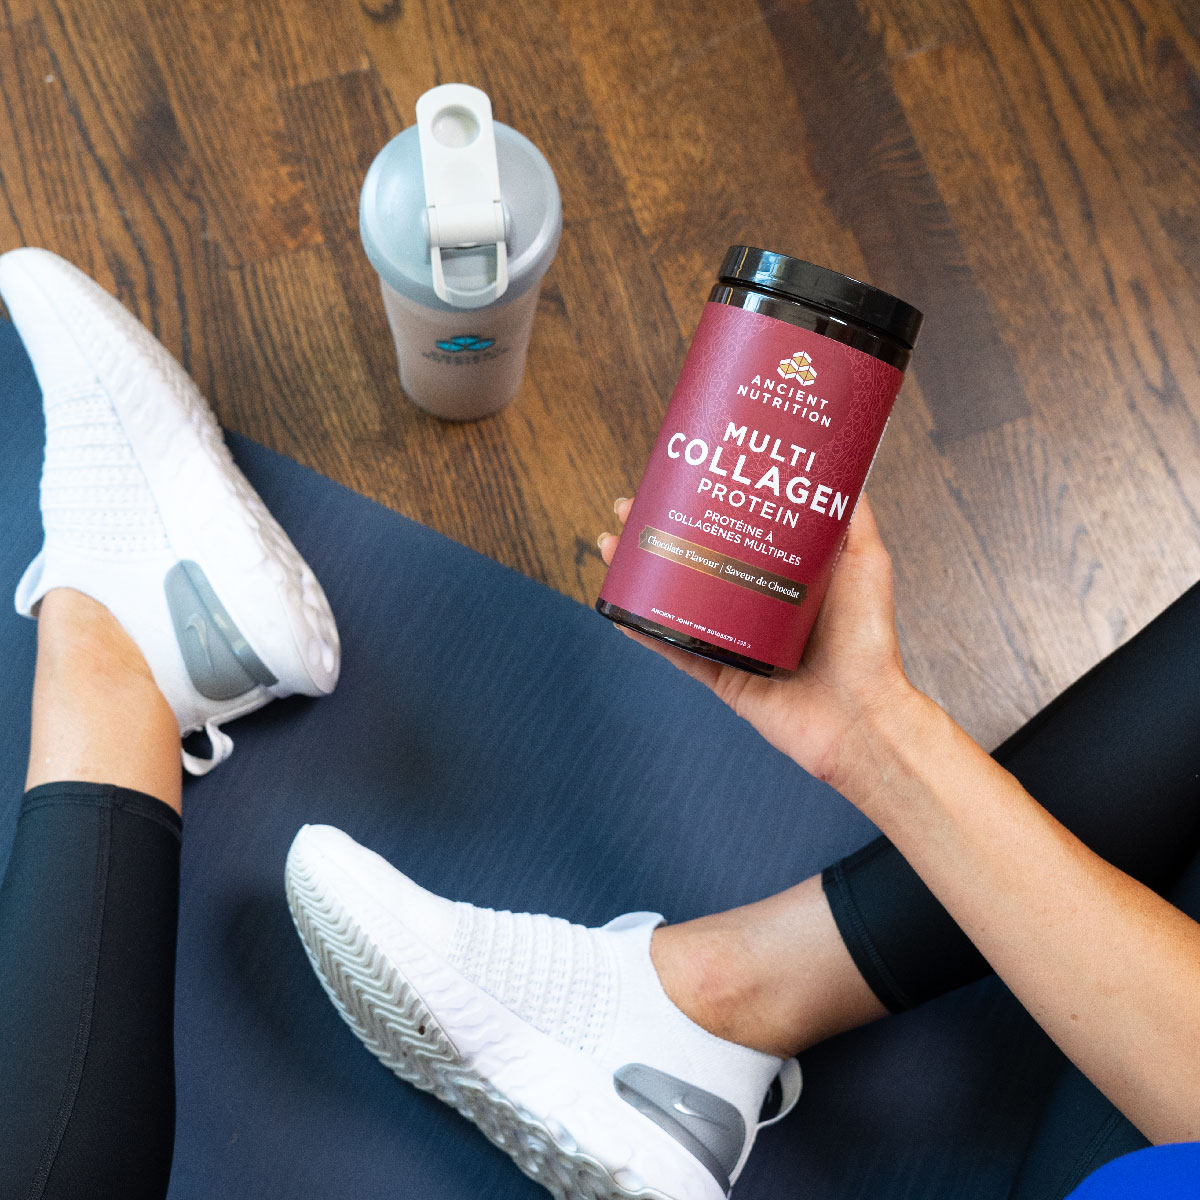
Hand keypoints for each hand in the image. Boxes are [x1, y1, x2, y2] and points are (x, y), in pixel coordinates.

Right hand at [598, 494, 919, 791]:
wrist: (863, 715)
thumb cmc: (868, 640)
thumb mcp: (866, 562)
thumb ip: (853, 520)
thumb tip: (840, 467)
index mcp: (783, 575)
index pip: (734, 529)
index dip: (703, 503)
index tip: (679, 476)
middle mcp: (753, 605)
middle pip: (695, 558)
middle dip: (658, 530)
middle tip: (629, 507)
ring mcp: (734, 640)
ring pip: (676, 600)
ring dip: (640, 573)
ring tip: (612, 545)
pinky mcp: (721, 674)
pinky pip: (674, 649)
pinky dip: (644, 630)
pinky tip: (619, 608)